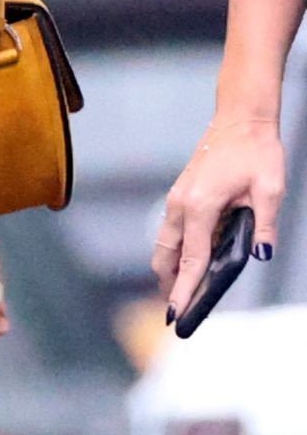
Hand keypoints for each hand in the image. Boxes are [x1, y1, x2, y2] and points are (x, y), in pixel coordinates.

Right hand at [152, 115, 282, 318]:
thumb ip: (263, 225)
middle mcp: (182, 203)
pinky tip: (189, 261)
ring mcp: (179, 197)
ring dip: (169, 267)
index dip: (184, 291)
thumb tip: (260, 254)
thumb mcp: (270, 189)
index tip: (176, 316)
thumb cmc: (256, 150)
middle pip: (167, 254)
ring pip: (165, 242)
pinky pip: (172, 230)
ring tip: (179, 292)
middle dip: (169, 284)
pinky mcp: (182, 193)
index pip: (192, 259)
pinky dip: (175, 250)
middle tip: (177, 313)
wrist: (242, 118)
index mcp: (200, 206)